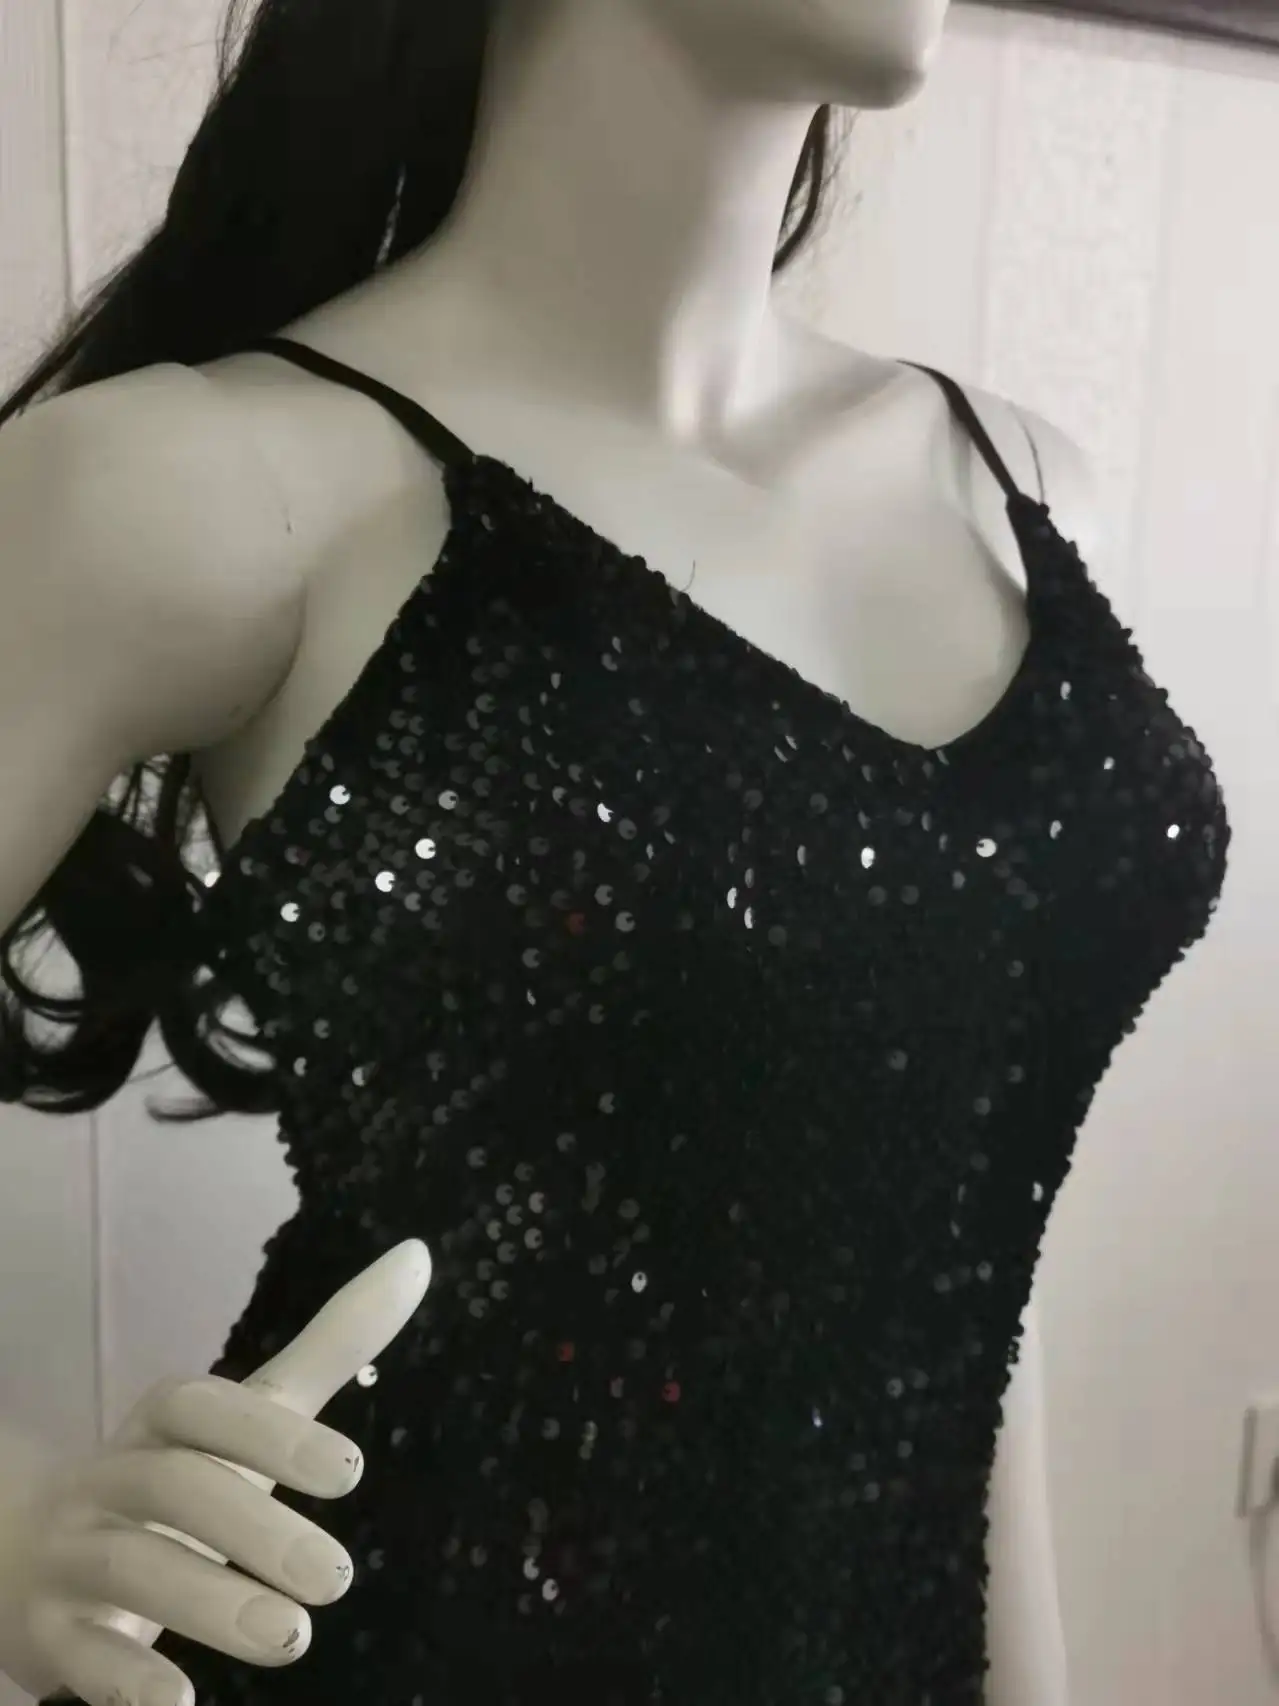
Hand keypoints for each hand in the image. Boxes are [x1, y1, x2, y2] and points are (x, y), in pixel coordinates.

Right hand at [0, 1239, 431, 1705]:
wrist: (28, 1551)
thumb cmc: (178, 1478)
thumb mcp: (252, 1417)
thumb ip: (332, 1345)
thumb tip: (417, 1257)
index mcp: (160, 1424)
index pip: (204, 1409)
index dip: (271, 1433)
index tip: (351, 1471)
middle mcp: (109, 1478)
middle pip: (176, 1489)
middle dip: (257, 1531)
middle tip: (338, 1579)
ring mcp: (70, 1554)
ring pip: (130, 1567)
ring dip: (210, 1604)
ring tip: (292, 1637)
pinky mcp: (45, 1634)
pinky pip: (78, 1654)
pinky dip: (124, 1678)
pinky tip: (178, 1703)